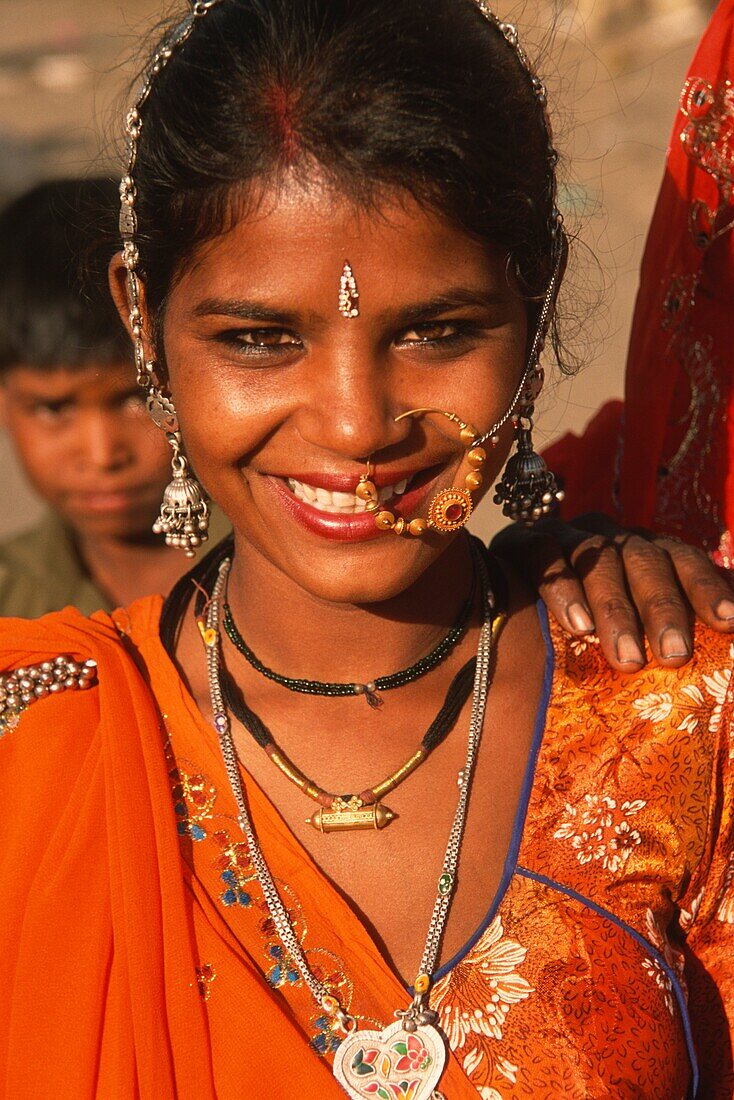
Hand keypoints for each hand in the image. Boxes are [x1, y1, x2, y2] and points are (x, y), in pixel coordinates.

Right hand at [490, 514, 733, 672]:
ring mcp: (566, 535)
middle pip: (644, 561)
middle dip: (662, 607)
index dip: (705, 586)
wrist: (492, 589)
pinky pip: (545, 556)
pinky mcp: (522, 541)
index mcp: (643, 549)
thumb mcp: (626, 618)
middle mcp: (611, 536)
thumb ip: (661, 627)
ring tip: (628, 659)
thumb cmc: (577, 620)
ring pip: (598, 562)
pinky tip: (577, 625)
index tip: (730, 622)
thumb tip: (721, 634)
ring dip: (616, 609)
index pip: (682, 558)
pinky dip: (563, 589)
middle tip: (675, 655)